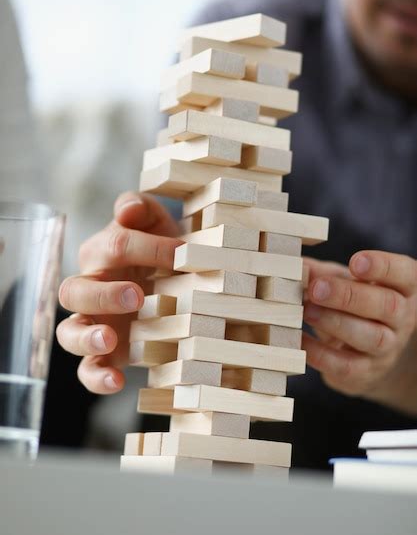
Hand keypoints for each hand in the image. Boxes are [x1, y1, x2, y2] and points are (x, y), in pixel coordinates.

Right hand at [56, 192, 181, 394]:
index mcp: (102, 253)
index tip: (181, 253)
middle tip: (137, 296)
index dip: (148, 248)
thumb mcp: (158, 225)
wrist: (176, 280)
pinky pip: (87, 371)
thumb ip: (142, 210)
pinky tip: (116, 381)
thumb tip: (128, 208)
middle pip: (74, 291)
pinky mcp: (104, 354)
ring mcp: (94, 323)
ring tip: (108, 339)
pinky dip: (96, 378)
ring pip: (68, 333)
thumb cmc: (163, 250)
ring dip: (86, 337)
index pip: (115, 245)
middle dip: (104, 294)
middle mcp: (91, 288)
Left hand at [303, 251, 416, 414]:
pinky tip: (301, 339)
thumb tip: (294, 266)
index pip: (404, 274)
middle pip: (387, 306)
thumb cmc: (353, 306)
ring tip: (307, 311)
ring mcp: (387, 349)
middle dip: (349, 296)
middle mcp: (401, 319)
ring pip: (372, 337)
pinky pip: (347, 366)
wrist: (367, 354)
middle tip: (317, 288)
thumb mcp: (342, 282)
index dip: (383, 267)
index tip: (355, 262)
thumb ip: (321, 272)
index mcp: (401, 288)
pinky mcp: (366, 373)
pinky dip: (321, 353)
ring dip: (336, 323)